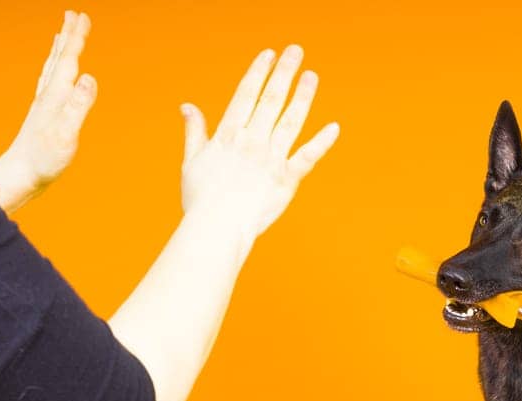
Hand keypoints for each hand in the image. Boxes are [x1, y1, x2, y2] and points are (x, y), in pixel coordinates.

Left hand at [0, 10, 98, 213]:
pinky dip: (54, 70)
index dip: (76, 38)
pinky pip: (50, 82)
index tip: (83, 17)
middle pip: (59, 58)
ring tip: (63, 35)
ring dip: (59, 49)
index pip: (68, 61)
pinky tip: (56, 73)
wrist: (20, 175)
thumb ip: (78, 106)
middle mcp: (47, 96)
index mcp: (56, 97)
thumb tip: (89, 77)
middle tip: (74, 14)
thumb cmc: (44, 160)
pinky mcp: (43, 115)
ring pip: (52, 68)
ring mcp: (43, 105)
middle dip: (68, 36)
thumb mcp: (66, 134)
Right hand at [178, 46, 339, 244]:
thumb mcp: (191, 160)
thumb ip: (195, 131)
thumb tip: (187, 106)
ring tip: (312, 76)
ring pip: (291, 121)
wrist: (217, 228)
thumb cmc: (201, 199)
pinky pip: (308, 157)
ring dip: (303, 96)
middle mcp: (251, 141)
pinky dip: (322, 142)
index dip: (258, 72)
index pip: (246, 94)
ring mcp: (271, 159)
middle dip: (284, 73)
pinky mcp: (287, 180)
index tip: (268, 55)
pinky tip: (334, 127)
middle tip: (295, 51)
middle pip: (271, 100)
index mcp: (228, 134)